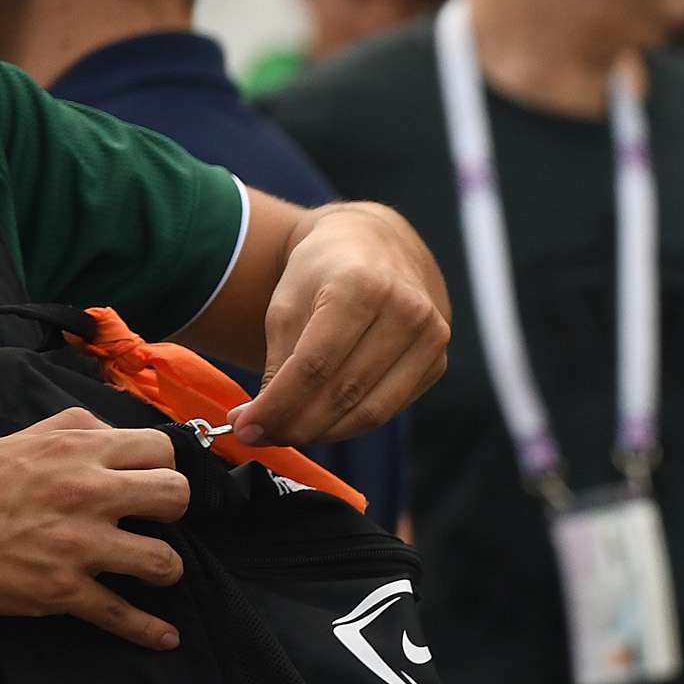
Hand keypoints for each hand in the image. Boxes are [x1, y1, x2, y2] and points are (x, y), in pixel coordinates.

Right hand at [0, 412, 190, 648]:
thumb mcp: (20, 440)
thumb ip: (73, 429)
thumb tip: (118, 434)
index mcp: (76, 452)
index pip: (161, 450)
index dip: (162, 468)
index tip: (152, 482)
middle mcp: (85, 494)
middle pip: (175, 497)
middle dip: (172, 512)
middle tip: (152, 522)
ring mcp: (77, 544)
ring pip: (163, 560)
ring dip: (164, 569)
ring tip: (151, 570)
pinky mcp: (62, 589)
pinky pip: (121, 614)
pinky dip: (147, 630)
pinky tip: (165, 637)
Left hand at [239, 201, 447, 445]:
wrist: (380, 247)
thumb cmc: (326, 272)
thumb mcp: (287, 301)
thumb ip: (278, 361)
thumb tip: (260, 421)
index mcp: (361, 285)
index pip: (315, 365)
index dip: (278, 405)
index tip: (245, 427)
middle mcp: (405, 311)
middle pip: (344, 392)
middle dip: (296, 424)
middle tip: (260, 435)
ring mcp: (430, 337)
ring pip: (372, 411)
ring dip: (323, 432)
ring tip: (288, 433)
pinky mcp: (438, 361)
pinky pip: (390, 408)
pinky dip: (352, 422)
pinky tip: (323, 421)